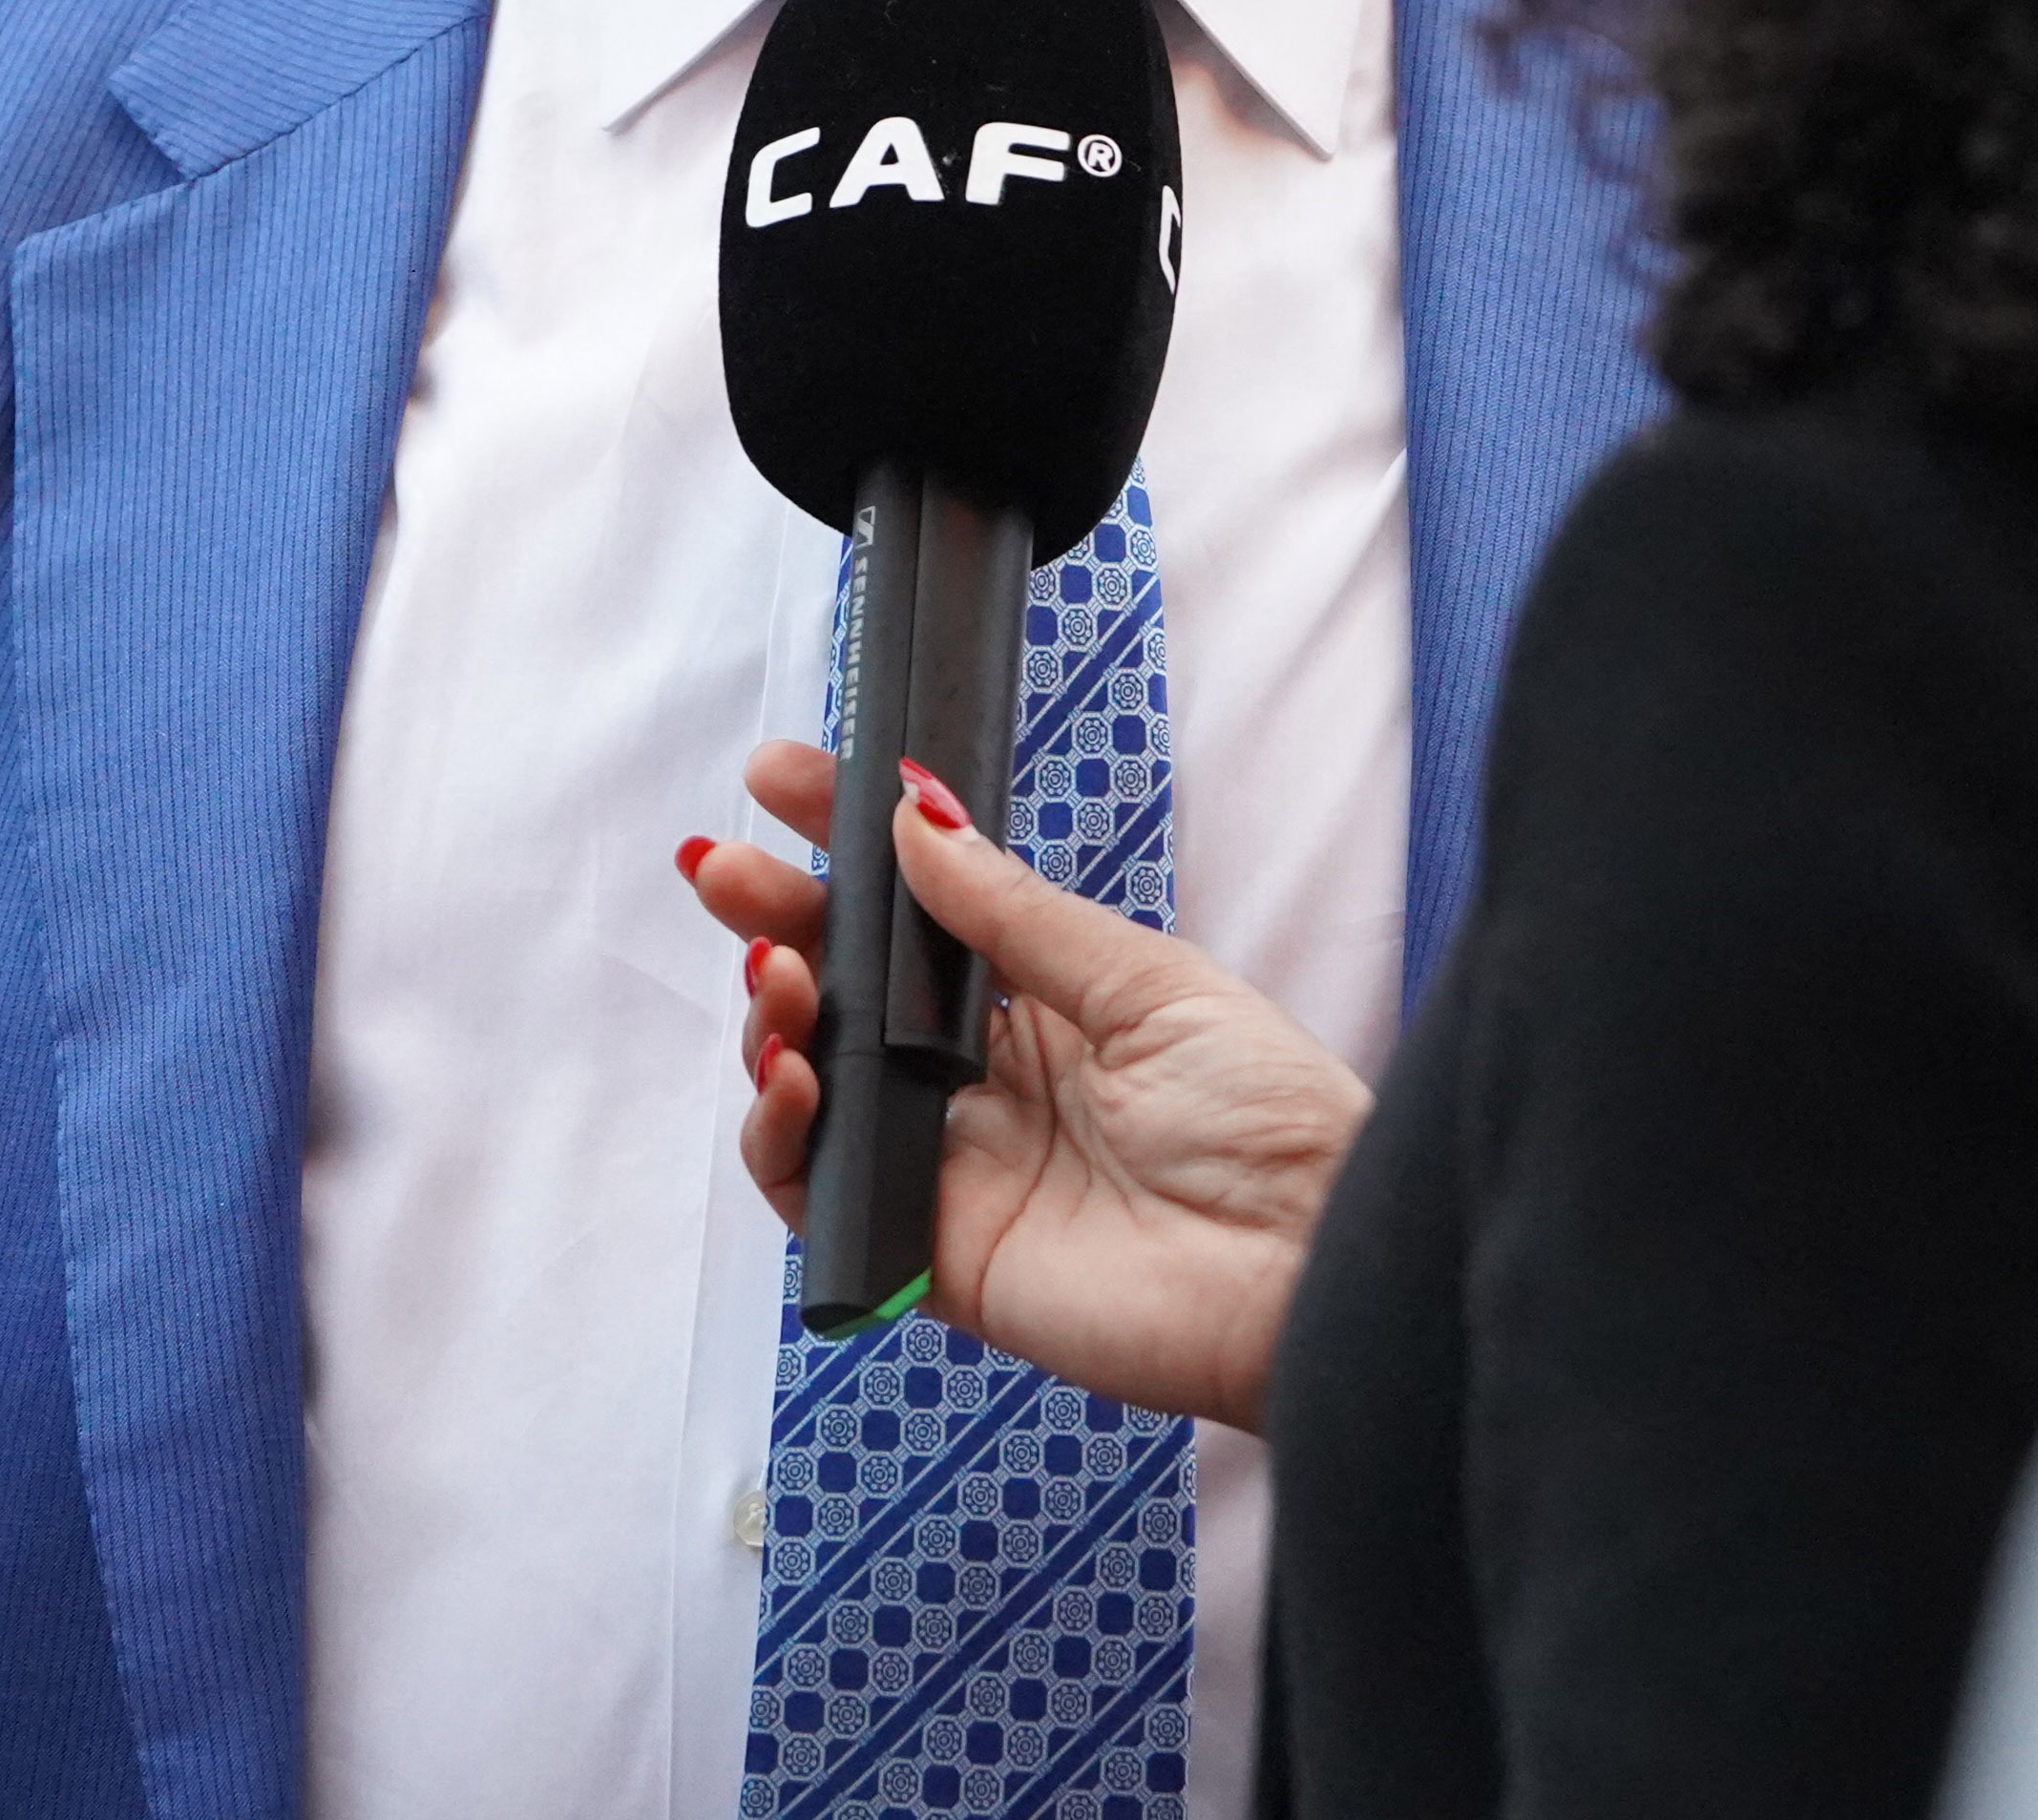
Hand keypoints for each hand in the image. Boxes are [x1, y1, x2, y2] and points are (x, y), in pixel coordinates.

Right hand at [685, 738, 1371, 1432]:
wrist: (1310, 1262)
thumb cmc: (1267, 1118)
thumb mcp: (1146, 980)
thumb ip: (1015, 913)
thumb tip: (912, 817)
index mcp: (1037, 1007)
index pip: (910, 915)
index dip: (838, 845)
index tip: (777, 775)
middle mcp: (978, 1083)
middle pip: (841, 994)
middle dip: (773, 921)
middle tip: (728, 869)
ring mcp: (948, 1166)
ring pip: (811, 1086)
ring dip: (771, 1021)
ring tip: (778, 974)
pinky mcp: (928, 1252)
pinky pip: (818, 1192)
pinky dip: (780, 1133)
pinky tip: (791, 1074)